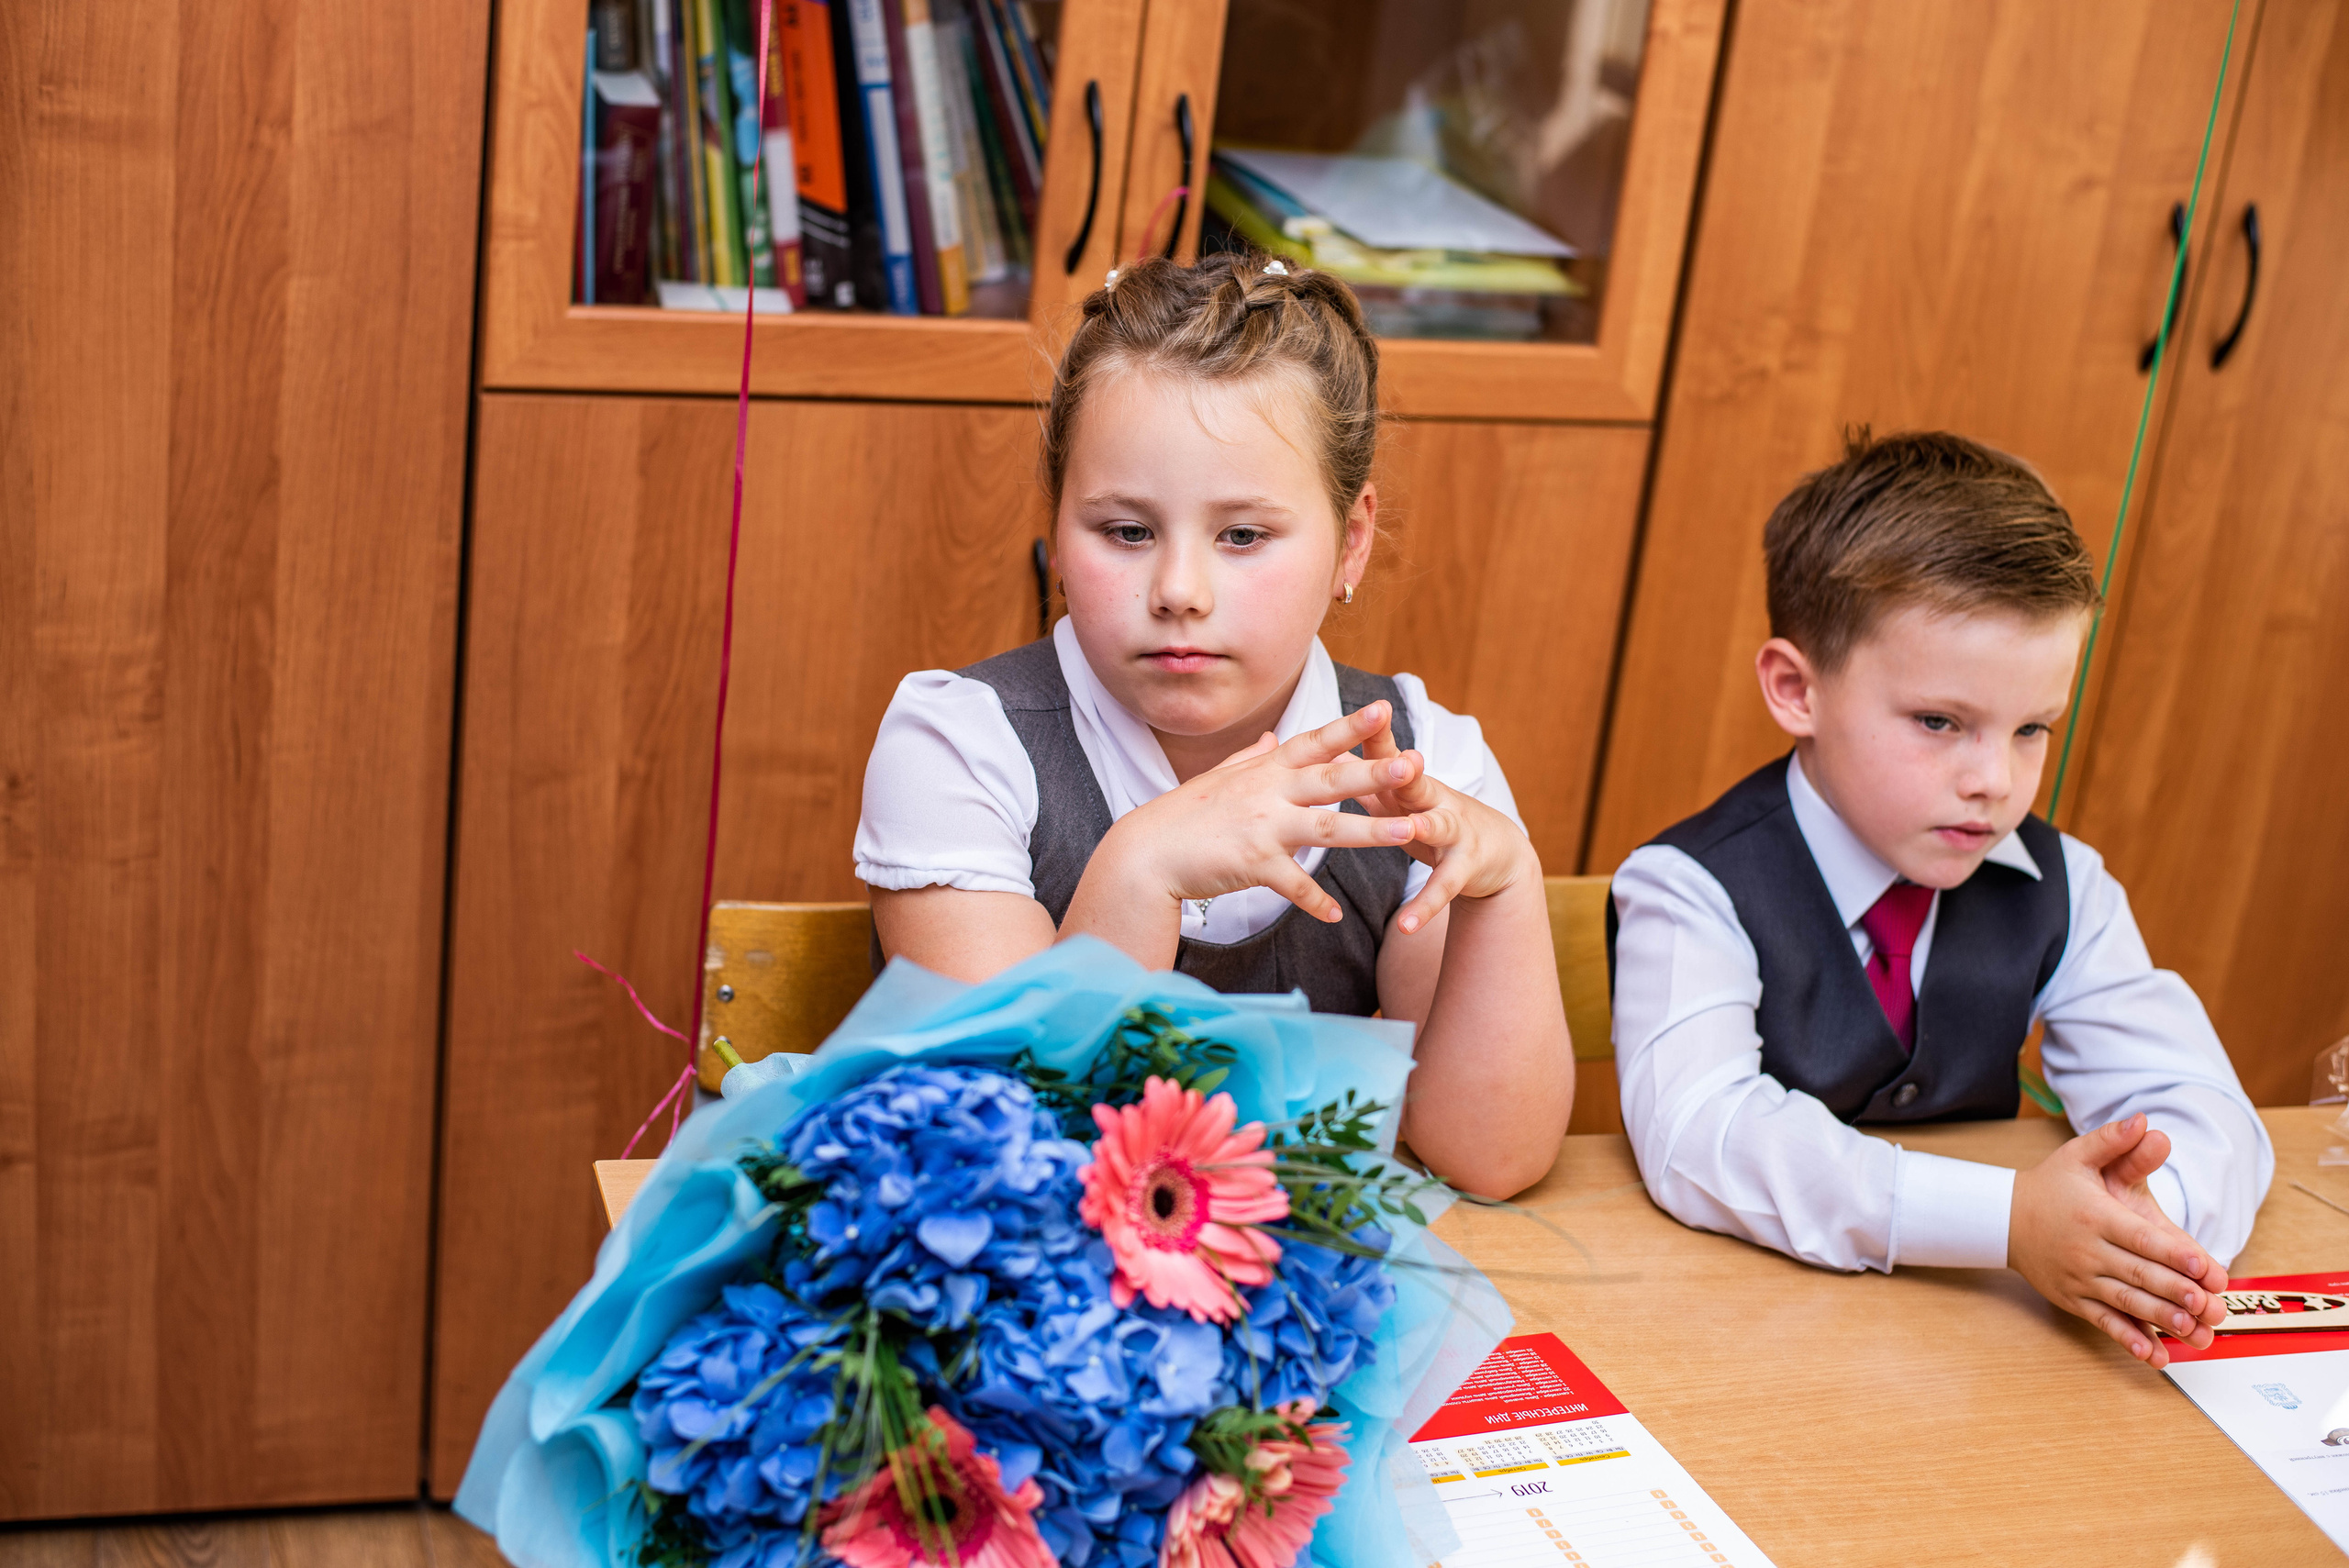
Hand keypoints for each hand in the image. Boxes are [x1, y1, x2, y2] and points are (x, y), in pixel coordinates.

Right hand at [1095, 701, 1425, 921]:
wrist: (1146, 853)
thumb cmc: (1183, 816)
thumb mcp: (1220, 778)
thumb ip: (1254, 758)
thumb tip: (1275, 737)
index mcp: (1265, 772)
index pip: (1314, 743)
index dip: (1349, 727)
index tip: (1383, 711)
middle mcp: (1268, 794)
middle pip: (1331, 780)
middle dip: (1374, 773)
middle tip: (1414, 765)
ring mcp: (1263, 829)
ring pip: (1326, 829)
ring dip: (1370, 831)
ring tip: (1409, 833)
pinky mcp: (1253, 865)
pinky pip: (1292, 885)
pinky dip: (1314, 901)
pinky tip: (1335, 915)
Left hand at [1355, 713, 1539, 932]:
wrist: (1498, 852)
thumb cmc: (1435, 818)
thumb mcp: (1402, 799)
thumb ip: (1368, 780)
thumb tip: (1327, 753)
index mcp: (1412, 784)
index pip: (1391, 754)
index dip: (1378, 734)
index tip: (1369, 711)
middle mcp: (1435, 801)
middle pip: (1419, 782)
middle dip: (1409, 770)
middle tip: (1404, 758)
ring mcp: (1455, 832)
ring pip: (1439, 827)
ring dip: (1426, 826)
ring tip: (1410, 829)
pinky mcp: (1465, 868)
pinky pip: (1442, 888)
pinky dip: (1425, 906)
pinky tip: (1407, 926)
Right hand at [2008, 1114, 2230, 1367]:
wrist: (2002, 1219)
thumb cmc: (2050, 1186)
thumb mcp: (2077, 1156)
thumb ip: (2113, 1141)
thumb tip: (2145, 1121)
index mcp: (2095, 1217)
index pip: (2139, 1238)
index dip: (2173, 1253)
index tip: (2205, 1266)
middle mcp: (2087, 1251)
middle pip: (2138, 1274)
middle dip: (2176, 1291)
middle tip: (2209, 1305)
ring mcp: (2080, 1279)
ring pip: (2125, 1302)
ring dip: (2160, 1319)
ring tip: (2193, 1330)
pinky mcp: (2074, 1300)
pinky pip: (2104, 1323)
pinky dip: (2130, 1341)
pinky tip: (2155, 1356)